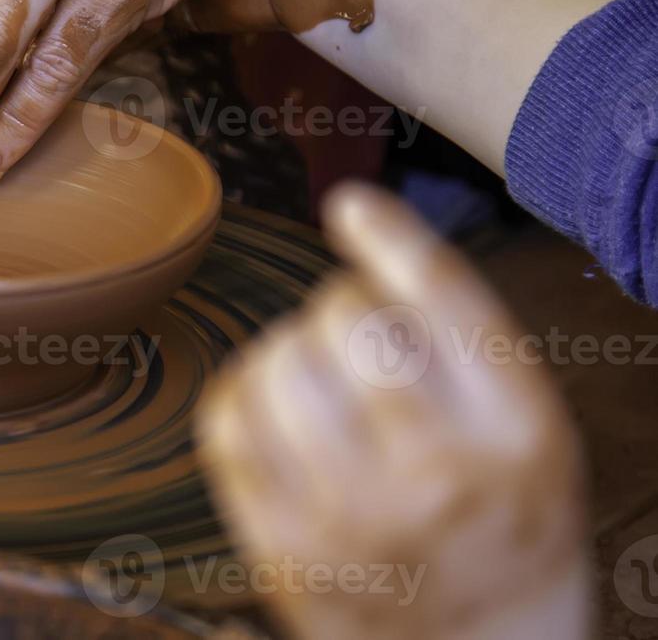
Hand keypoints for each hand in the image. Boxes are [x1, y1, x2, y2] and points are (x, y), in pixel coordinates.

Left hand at [197, 183, 588, 639]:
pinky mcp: (282, 547)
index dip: (390, 238)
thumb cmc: (500, 508)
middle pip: (353, 325)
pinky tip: (269, 403)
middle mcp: (437, 474)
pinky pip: (228, 423)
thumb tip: (354, 212)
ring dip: (289, 347)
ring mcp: (352, 517)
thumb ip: (461, 334)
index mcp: (518, 432)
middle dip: (344, 310)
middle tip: (359, 340)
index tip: (350, 204)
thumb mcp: (524, 424)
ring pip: (281, 364)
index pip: (446, 303)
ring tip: (318, 375)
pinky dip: (240, 391)